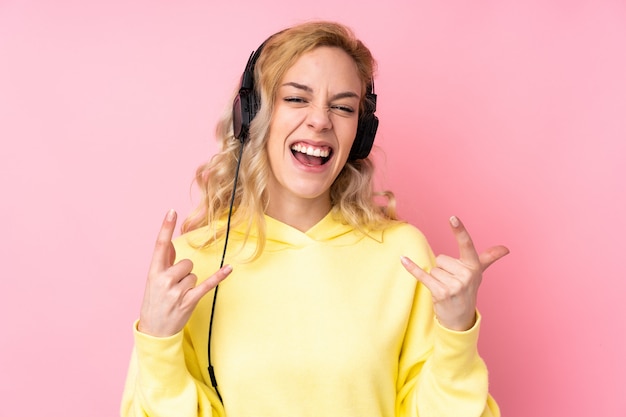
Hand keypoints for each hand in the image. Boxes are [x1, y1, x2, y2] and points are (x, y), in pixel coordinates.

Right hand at [137, 209, 232, 336]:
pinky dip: (219, 277)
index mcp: (153, 273)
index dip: (165, 228)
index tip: (171, 211)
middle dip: (184, 273)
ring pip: (194, 274)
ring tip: (178, 296)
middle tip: (174, 287)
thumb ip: (163, 262)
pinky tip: (229, 269)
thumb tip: (171, 245)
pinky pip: (207, 284)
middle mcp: (164, 280)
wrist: (154, 331)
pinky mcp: (189, 301)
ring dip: (190, 284)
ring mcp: (176, 292)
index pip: (160, 245)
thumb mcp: (153, 281)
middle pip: (186, 262)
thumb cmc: (154, 303)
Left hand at [401, 216, 508, 330]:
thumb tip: (506, 248)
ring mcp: (454, 286)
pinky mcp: (440, 293)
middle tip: (451, 282)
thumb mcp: (478, 273)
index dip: (459, 231)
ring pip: (434, 268)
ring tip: (446, 289)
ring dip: (436, 278)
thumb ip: (489, 258)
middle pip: (442, 259)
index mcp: (474, 267)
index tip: (452, 218)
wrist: (460, 319)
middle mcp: (466, 275)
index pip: (466, 245)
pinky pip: (423, 275)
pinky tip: (403, 259)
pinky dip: (412, 268)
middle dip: (443, 269)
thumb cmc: (468, 290)